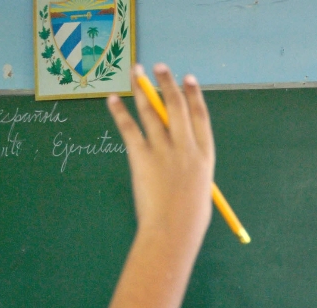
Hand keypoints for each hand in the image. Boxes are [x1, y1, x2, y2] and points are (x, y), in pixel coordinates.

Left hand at [107, 63, 215, 250]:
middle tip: (159, 67)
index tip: (189, 79)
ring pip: (152, 111)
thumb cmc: (189, 222)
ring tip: (136, 72)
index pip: (200, 117)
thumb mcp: (200, 193)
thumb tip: (183, 162)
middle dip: (168, 83)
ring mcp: (163, 151)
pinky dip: (119, 112)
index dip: (194, 95)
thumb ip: (193, 173)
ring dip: (142, 88)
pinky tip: (112, 99)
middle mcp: (185, 148)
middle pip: (177, 106)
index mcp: (204, 157)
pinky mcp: (141, 158)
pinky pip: (129, 128)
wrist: (172, 232)